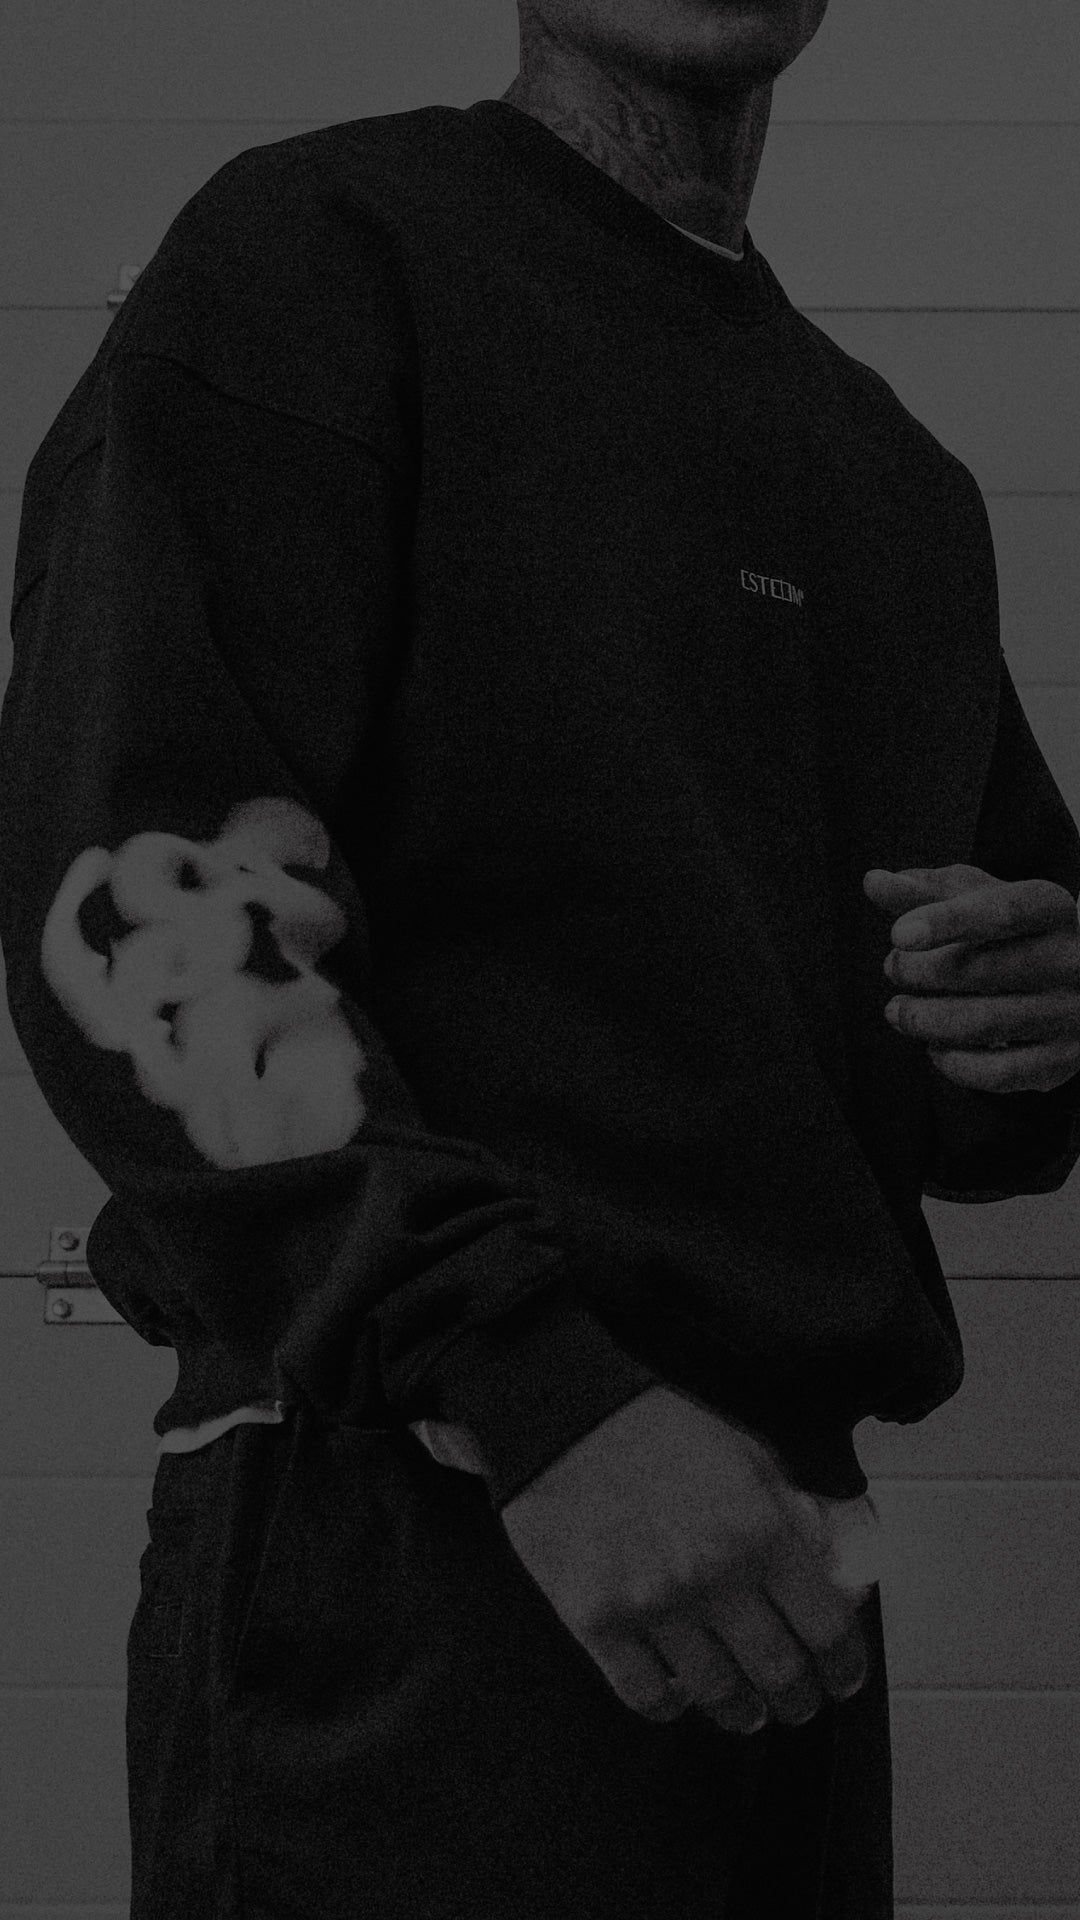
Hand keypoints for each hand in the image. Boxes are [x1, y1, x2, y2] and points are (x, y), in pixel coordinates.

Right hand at [499, 1385, 870, 1735]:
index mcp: (759, 1529)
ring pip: (717, 1693)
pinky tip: (677, 1697)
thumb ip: (788, 1511)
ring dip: (741, 1712)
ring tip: (746, 1711)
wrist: (562, 1417)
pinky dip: (669, 1706)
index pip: (826, 1626)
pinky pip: (645, 1694)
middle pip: (778, 1672)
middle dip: (798, 1700)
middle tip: (798, 1704)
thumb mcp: (744, 1453)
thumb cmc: (653, 1429)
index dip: (844, 1665)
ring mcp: (653, 1604)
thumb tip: (826, 1562)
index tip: (842, 1676)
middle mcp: (713, 1575)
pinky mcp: (597, 1621)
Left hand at [864, 865, 1079, 1091]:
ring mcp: (1072, 1011)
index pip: (1002, 912)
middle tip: (894, 968)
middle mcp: (1072, 958)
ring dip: (926, 1020)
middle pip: (983, 970)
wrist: (1073, 975)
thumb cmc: (1012, 930)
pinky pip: (1001, 1072)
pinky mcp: (1064, 1058)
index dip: (947, 922)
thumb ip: (923, 890)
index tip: (899, 935)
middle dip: (920, 972)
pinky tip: (936, 1047)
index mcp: (1051, 908)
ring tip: (899, 1011)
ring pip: (986, 1023)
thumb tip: (874, 882)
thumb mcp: (974, 897)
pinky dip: (955, 1064)